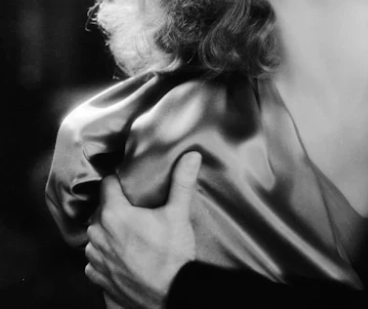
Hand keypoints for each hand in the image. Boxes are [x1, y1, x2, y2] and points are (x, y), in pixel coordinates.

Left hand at [85, 152, 201, 308]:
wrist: (169, 293)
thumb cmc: (172, 254)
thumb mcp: (179, 214)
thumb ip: (182, 182)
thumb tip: (191, 155)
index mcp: (114, 214)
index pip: (107, 184)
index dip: (119, 180)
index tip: (129, 181)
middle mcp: (98, 234)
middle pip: (101, 209)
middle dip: (115, 207)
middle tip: (136, 209)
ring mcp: (95, 257)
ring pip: (96, 233)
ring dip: (108, 231)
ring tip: (130, 232)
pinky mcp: (96, 275)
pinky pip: (95, 257)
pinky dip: (106, 253)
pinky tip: (124, 254)